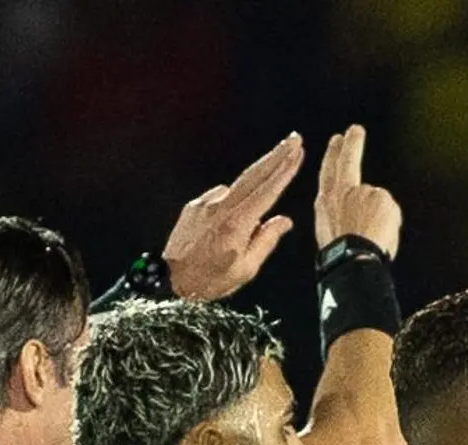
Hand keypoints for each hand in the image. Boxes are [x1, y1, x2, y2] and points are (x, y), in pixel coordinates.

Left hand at [163, 133, 303, 299]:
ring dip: (254, 186)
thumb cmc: (209, 280)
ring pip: (237, 189)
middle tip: (293, 139)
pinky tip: (227, 224)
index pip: (267, 190)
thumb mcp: (245, 269)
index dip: (285, 169)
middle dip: (276, 155)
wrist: (169, 281)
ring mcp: (205, 204)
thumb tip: (284, 221)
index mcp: (237, 224)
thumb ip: (266, 241)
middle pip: (254, 175)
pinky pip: (219, 199)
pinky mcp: (194, 207)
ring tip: (258, 204)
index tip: (298, 152)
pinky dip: (230, 204)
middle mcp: (220, 208)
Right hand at [314, 125, 400, 258]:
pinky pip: (390, 211)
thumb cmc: (343, 253)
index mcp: (325, 203)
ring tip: (372, 240)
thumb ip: (348, 212)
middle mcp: (342, 192)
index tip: (337, 140)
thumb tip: (367, 210)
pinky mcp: (381, 196)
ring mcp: (363, 192)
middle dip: (351, 144)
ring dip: (379, 221)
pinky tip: (382, 236)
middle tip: (354, 130)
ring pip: (377, 203)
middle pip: (348, 162)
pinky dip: (389, 225)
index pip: (329, 172)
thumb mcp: (334, 231)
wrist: (352, 259)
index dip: (332, 155)